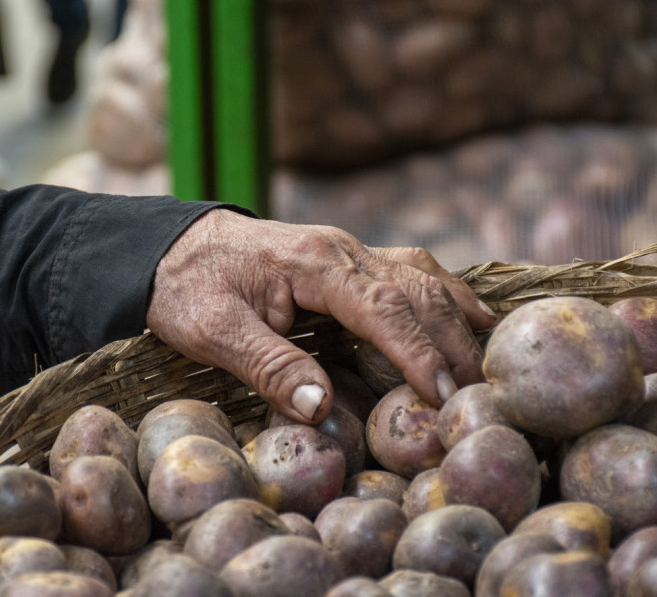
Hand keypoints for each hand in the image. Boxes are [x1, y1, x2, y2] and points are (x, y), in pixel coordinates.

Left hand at [146, 209, 496, 423]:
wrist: (168, 246)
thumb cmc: (185, 287)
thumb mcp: (213, 331)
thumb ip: (269, 366)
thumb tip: (323, 410)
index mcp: (313, 264)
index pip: (383, 308)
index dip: (418, 353)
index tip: (445, 395)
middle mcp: (341, 250)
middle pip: (416, 291)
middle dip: (451, 342)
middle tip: (480, 393)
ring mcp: (346, 251)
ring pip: (420, 276)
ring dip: (456, 316)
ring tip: (488, 355)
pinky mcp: (343, 261)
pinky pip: (407, 272)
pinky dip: (443, 294)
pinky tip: (466, 313)